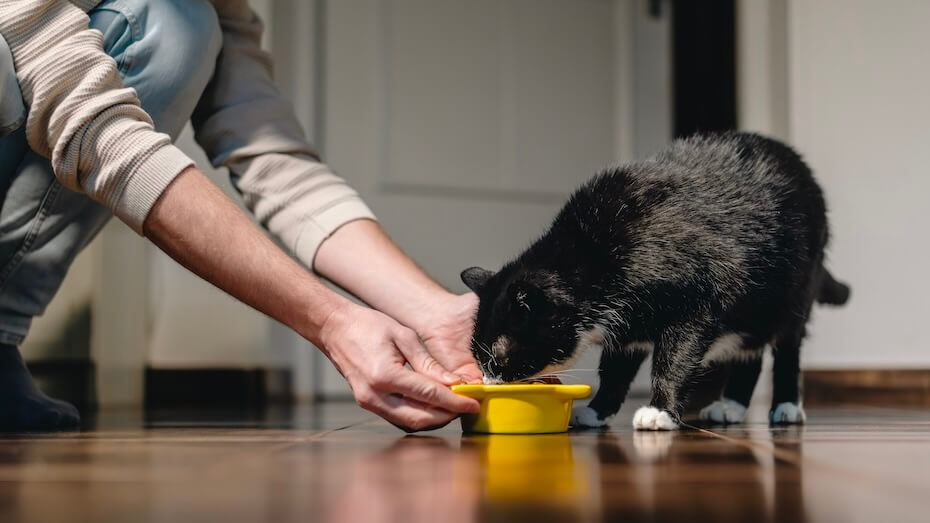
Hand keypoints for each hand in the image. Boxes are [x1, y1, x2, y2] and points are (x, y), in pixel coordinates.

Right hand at [318, 302, 479, 430]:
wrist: (335, 329)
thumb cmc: (368, 326)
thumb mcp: (404, 337)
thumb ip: (429, 364)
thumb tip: (452, 383)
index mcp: (386, 375)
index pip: (429, 395)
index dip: (455, 401)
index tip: (473, 403)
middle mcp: (375, 395)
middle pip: (420, 418)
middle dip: (447, 415)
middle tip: (465, 406)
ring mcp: (369, 402)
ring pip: (409, 422)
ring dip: (433, 418)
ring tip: (451, 406)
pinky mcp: (367, 403)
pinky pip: (398, 417)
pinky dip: (418, 414)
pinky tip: (431, 405)